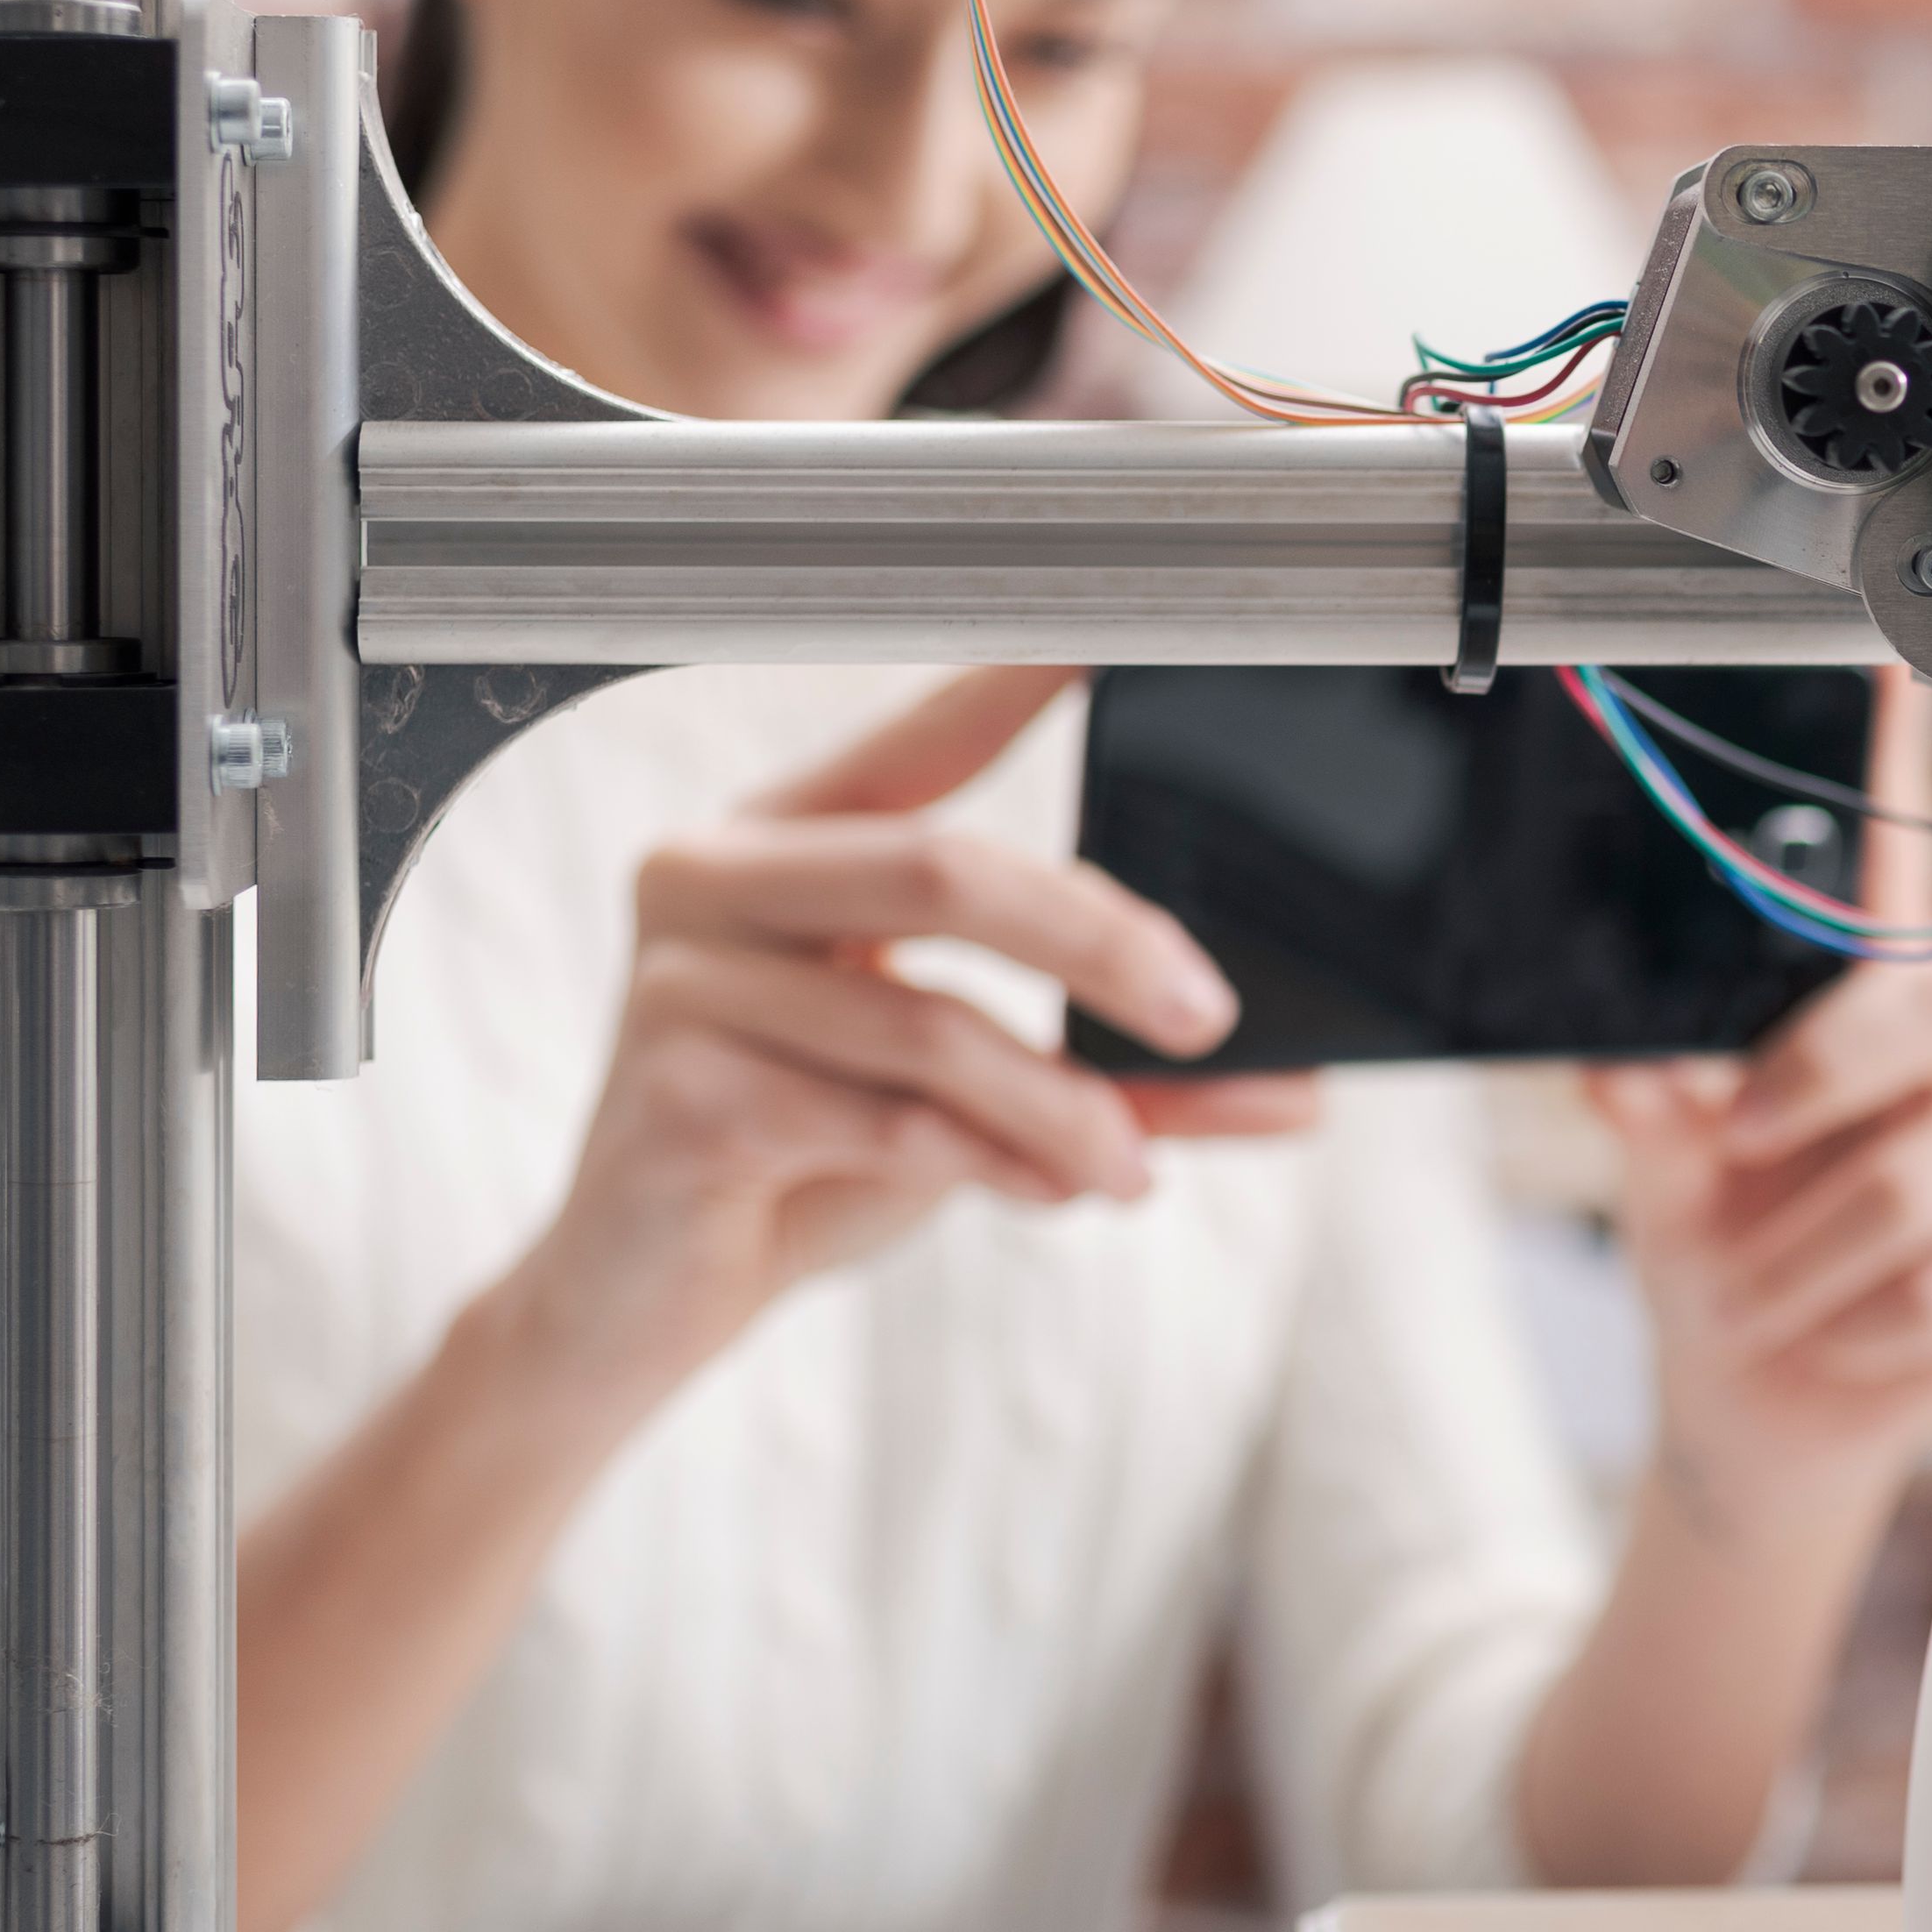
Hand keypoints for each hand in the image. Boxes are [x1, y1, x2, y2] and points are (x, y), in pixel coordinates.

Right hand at [496, 667, 1316, 1400]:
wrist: (637, 1301)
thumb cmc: (803, 1163)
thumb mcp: (974, 1096)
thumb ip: (1119, 1077)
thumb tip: (1295, 1083)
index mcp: (784, 835)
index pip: (926, 733)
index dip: (1020, 677)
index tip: (1117, 629)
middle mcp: (711, 877)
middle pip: (947, 868)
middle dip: (1101, 945)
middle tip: (1205, 1014)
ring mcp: (679, 985)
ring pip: (929, 1023)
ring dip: (1065, 1107)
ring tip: (1130, 1168)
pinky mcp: (675, 1100)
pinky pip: (886, 1121)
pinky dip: (997, 1163)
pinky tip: (1049, 1192)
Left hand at [1588, 675, 1931, 1543]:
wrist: (1758, 1409)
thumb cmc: (1722, 1260)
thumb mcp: (1656, 1171)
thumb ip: (1646, 1105)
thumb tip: (1638, 1068)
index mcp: (1862, 1000)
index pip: (1884, 856)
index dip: (1891, 762)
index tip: (1880, 667)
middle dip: (1811, 1095)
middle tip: (1734, 1152)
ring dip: (1810, 1251)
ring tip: (1761, 1290)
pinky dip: (1865, 1318)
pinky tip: (1836, 1326)